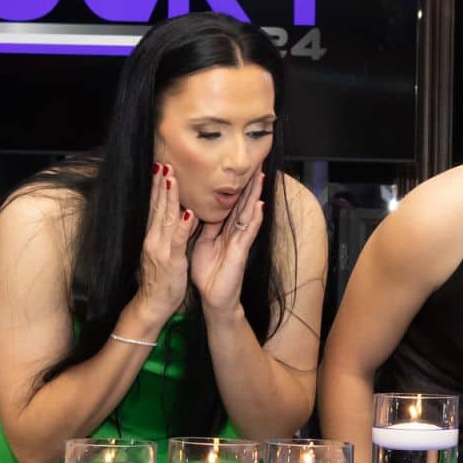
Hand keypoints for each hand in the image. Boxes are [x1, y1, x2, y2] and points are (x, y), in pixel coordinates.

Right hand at [135, 164, 192, 322]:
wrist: (152, 304)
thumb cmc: (161, 278)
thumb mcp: (165, 252)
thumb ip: (171, 234)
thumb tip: (180, 215)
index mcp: (153, 236)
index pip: (155, 207)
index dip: (158, 187)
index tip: (161, 168)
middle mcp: (153, 238)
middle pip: (158, 207)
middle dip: (161, 184)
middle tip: (164, 163)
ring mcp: (160, 248)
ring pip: (165, 218)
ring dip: (169, 197)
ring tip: (171, 178)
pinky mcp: (171, 260)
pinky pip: (177, 240)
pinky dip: (182, 226)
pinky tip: (187, 213)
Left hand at [190, 171, 263, 318]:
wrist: (213, 297)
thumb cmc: (207, 273)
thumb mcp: (201, 244)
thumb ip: (205, 228)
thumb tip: (202, 209)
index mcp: (223, 231)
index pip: (231, 205)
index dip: (235, 188)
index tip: (239, 171)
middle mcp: (234, 234)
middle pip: (243, 205)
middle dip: (249, 186)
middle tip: (256, 165)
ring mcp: (239, 242)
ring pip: (248, 214)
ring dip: (255, 197)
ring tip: (261, 179)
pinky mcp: (240, 252)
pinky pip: (248, 233)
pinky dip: (255, 220)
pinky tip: (260, 207)